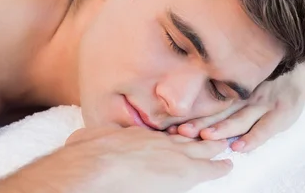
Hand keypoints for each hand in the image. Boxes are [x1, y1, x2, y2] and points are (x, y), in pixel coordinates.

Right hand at [57, 127, 231, 192]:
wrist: (96, 166)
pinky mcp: (184, 172)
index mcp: (136, 135)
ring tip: (224, 144)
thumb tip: (76, 138)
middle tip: (210, 133)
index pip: (160, 135)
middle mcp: (157, 140)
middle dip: (197, 135)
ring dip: (212, 146)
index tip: (177, 134)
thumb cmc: (84, 156)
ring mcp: (172, 153)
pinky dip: (219, 166)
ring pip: (200, 148)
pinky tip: (227, 165)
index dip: (171, 135)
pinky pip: (209, 168)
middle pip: (183, 137)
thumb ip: (89, 137)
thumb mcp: (84, 139)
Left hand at [175, 63, 304, 152]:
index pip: (210, 103)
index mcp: (234, 88)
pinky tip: (239, 147)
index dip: (193, 113)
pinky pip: (266, 128)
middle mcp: (247, 94)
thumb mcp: (244, 74)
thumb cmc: (266, 73)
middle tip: (183, 131)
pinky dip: (252, 139)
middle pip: (220, 111)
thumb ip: (222, 85)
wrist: (299, 64)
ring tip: (206, 137)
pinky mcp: (284, 111)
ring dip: (222, 129)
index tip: (174, 122)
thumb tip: (185, 92)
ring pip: (240, 119)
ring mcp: (265, 102)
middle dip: (201, 123)